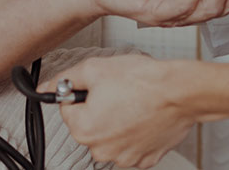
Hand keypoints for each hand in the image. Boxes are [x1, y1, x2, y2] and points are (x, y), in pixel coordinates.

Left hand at [42, 55, 198, 168]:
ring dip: (115, 122)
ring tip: (131, 103)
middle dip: (97, 109)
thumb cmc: (143, 81)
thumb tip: (47, 86)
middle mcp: (101, 150)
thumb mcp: (94, 69)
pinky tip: (142, 117)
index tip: (96, 87)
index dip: (80, 93)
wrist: (180, 92)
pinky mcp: (145, 159)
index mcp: (84, 129)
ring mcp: (124, 157)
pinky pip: (129, 145)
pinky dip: (133, 133)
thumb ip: (65, 79)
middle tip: (116, 92)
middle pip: (87, 125)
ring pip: (108, 136)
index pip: (67, 109)